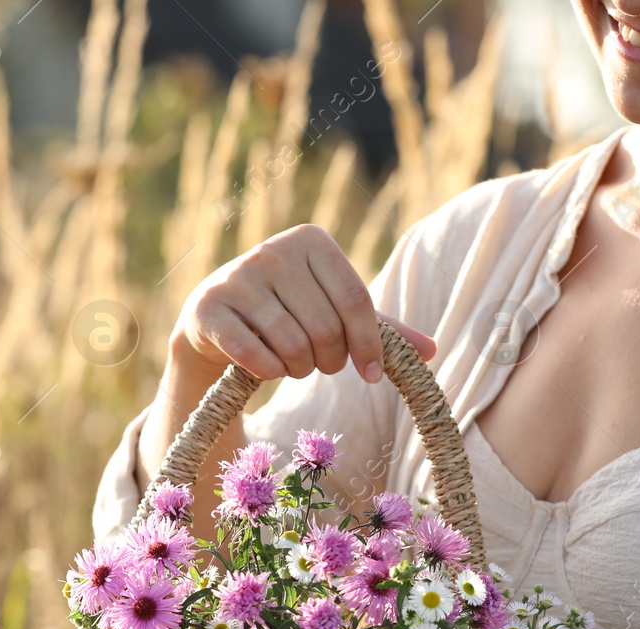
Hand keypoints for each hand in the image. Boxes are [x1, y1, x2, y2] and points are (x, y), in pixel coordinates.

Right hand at [169, 223, 435, 384]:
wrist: (214, 321)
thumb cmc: (287, 314)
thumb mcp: (334, 313)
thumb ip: (380, 329)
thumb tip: (431, 351)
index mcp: (311, 240)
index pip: (356, 300)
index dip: (369, 345)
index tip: (373, 376)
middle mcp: (272, 250)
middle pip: (325, 327)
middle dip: (329, 361)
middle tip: (319, 366)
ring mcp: (236, 277)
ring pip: (291, 344)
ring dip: (298, 369)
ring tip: (291, 365)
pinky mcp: (208, 308)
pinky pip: (254, 354)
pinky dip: (268, 372)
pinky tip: (267, 370)